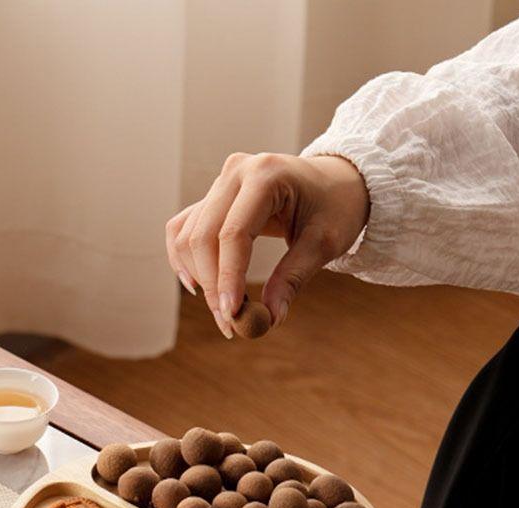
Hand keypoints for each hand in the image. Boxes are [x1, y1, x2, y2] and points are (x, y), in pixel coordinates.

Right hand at [165, 152, 368, 335]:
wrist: (335, 181)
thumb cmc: (335, 207)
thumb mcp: (323, 243)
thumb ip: (292, 278)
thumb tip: (270, 320)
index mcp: (266, 175)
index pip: (233, 234)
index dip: (228, 278)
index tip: (231, 315)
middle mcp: (236, 172)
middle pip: (203, 236)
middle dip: (212, 285)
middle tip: (229, 324)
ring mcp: (220, 182)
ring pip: (187, 236)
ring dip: (200, 278)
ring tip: (225, 310)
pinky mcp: (213, 196)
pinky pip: (183, 229)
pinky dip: (185, 259)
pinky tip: (197, 286)